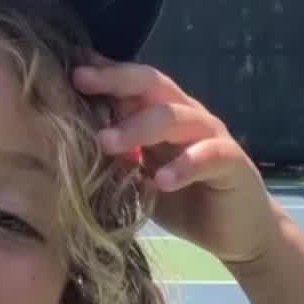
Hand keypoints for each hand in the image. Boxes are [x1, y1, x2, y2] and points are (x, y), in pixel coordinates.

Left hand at [74, 60, 280, 267]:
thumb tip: (69, 140)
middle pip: (152, 85)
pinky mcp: (232, 161)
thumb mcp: (140, 176)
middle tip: (82, 82)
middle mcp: (187, 115)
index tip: (67, 69)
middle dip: (115, 81)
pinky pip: (207, 156)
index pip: (131, 83)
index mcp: (162, 113)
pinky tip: (160, 181)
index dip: (102, 73)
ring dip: (138, 127)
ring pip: (175, 116)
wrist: (237, 234)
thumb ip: (117, 156)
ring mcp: (211, 136)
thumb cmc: (183, 200)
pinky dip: (183, 166)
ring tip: (107, 143)